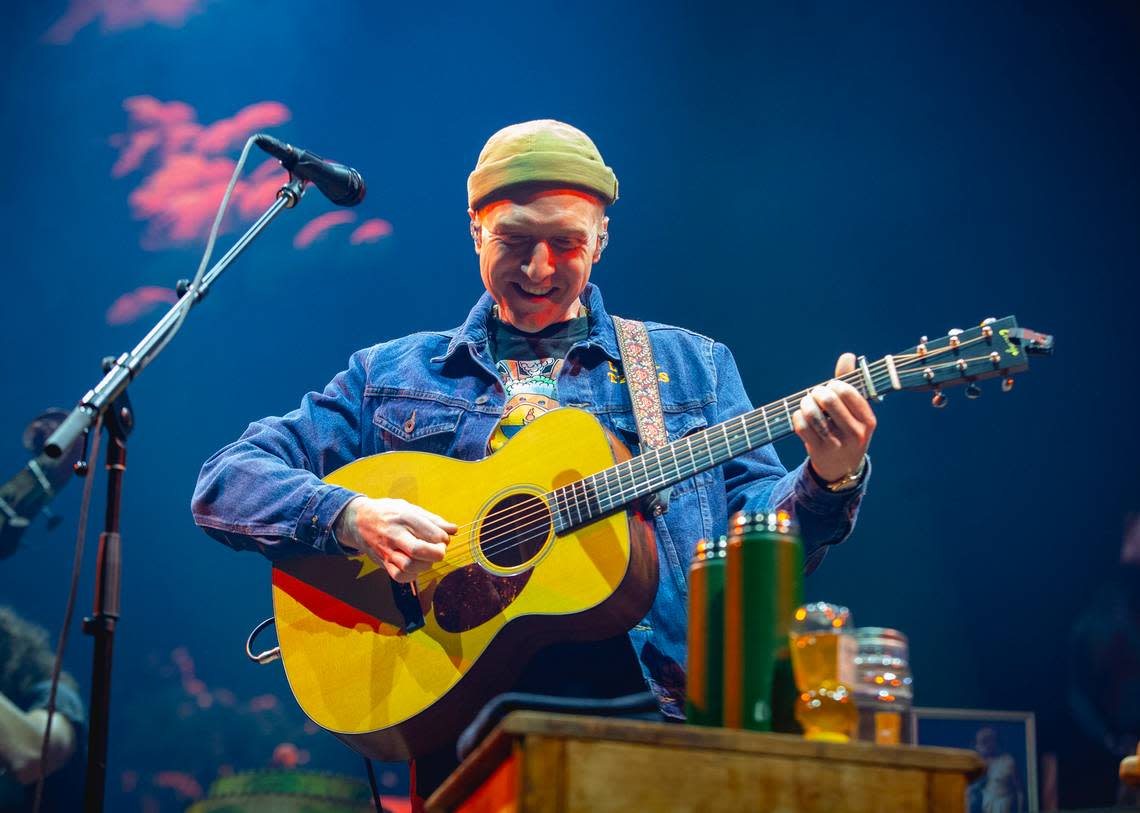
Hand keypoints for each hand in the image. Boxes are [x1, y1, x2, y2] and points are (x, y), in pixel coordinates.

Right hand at [335, 496, 456, 582]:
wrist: (358, 520)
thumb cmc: (388, 512)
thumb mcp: (410, 508)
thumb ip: (433, 520)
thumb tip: (453, 529)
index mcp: (404, 517)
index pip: (430, 532)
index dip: (443, 538)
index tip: (444, 538)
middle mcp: (394, 534)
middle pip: (418, 550)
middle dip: (436, 553)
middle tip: (440, 550)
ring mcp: (386, 550)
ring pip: (409, 566)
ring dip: (425, 565)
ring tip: (427, 558)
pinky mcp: (383, 562)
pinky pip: (399, 575)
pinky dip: (412, 575)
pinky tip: (416, 567)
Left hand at [792, 353, 876, 483]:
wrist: (841, 468)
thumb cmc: (848, 430)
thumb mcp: (855, 411)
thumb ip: (850, 383)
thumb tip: (848, 356)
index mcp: (868, 420)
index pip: (848, 392)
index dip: (834, 384)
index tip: (830, 387)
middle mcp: (855, 434)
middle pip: (829, 400)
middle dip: (817, 392)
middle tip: (815, 395)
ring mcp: (837, 444)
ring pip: (813, 414)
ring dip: (805, 403)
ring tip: (806, 403)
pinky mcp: (818, 451)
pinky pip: (802, 426)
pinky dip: (797, 416)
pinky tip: (800, 416)